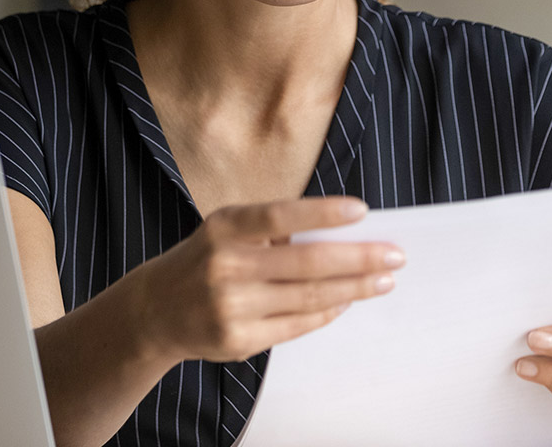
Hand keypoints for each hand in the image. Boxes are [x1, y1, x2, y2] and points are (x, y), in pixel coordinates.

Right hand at [125, 196, 404, 364]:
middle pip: (305, 262)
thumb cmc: (207, 259)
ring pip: (308, 297)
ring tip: (383, 280)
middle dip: (358, 258)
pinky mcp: (238, 339)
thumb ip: (273, 231)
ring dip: (354, 288)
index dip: (322, 212)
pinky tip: (348, 300)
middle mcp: (225, 265)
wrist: (156, 310)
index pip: (279, 216)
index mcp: (224, 228)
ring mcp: (231, 306)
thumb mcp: (228, 230)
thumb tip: (342, 234)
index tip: (363, 211)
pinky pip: (296, 325)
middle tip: (395, 255)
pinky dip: (328, 311)